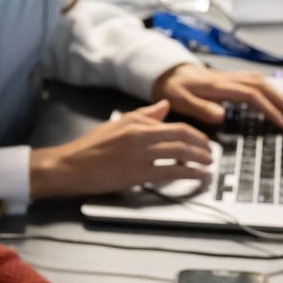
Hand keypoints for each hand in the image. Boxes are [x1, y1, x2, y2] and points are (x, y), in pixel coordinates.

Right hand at [29, 101, 211, 199]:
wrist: (71, 165)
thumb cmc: (91, 146)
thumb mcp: (117, 124)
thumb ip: (143, 115)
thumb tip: (164, 106)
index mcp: (137, 122)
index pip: (174, 124)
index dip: (194, 133)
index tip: (203, 141)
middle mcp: (141, 135)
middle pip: (182, 136)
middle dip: (202, 145)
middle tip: (211, 152)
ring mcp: (140, 154)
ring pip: (180, 152)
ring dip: (200, 158)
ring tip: (208, 164)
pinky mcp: (137, 173)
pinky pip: (171, 171)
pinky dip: (189, 173)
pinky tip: (199, 175)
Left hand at [153, 64, 282, 129]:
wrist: (165, 71)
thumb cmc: (171, 87)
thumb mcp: (180, 100)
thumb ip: (200, 108)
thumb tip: (222, 116)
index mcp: (218, 86)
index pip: (251, 95)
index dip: (268, 108)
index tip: (280, 123)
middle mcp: (227, 79)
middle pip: (262, 85)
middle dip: (281, 101)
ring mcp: (229, 77)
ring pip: (260, 81)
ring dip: (277, 94)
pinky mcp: (228, 79)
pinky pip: (253, 80)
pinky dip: (268, 89)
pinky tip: (273, 99)